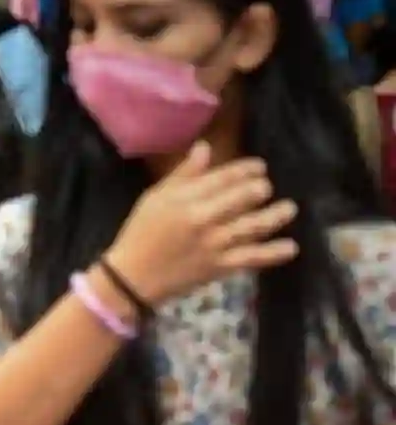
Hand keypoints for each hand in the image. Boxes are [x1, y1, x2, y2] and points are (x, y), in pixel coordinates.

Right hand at [105, 141, 298, 306]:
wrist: (134, 277)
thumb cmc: (141, 232)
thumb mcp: (155, 198)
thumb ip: (183, 174)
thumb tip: (205, 147)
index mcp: (184, 199)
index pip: (223, 178)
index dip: (246, 170)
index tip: (260, 167)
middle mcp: (203, 219)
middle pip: (242, 198)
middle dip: (261, 189)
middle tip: (268, 187)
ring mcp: (214, 244)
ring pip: (253, 226)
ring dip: (276, 216)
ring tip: (289, 208)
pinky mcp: (220, 267)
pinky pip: (253, 258)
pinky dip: (273, 253)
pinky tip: (291, 247)